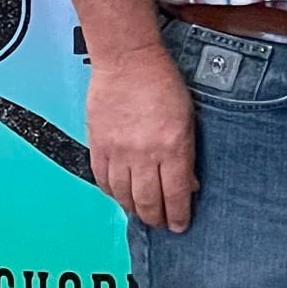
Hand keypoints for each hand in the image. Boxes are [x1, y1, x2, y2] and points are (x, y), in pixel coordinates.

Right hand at [86, 44, 197, 232]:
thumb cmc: (163, 83)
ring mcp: (118, 152)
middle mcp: (144, 154)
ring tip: (142, 213)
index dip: (178, 215)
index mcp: (172, 146)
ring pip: (124, 196)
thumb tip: (188, 183)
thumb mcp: (188, 118)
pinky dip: (112, 193)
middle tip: (161, 224)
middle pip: (148, 201)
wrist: (128, 62)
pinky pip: (103, 180)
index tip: (180, 225)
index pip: (175, 193)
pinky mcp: (98, 146)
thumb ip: (186, 153)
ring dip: (134, 209)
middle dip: (156, 218)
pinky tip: (120, 196)